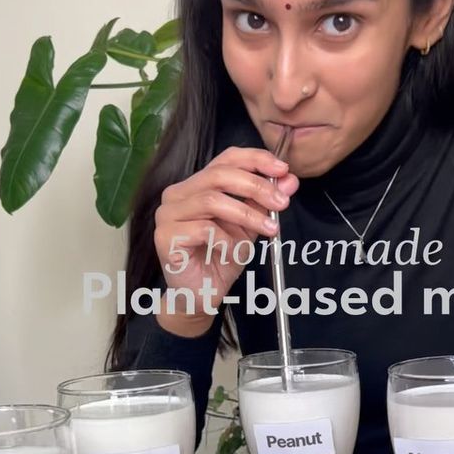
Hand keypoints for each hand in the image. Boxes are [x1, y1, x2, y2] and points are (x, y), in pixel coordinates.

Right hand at [153, 148, 297, 335]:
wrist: (202, 295)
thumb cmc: (221, 259)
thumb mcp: (250, 227)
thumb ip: (264, 203)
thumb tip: (289, 180)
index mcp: (196, 185)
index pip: (225, 159)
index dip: (255, 160)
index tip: (283, 170)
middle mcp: (177, 194)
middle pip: (218, 175)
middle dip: (256, 186)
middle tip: (281, 203)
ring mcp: (167, 214)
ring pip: (211, 200)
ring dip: (247, 214)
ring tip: (269, 230)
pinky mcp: (165, 236)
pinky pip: (203, 230)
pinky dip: (226, 240)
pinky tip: (233, 252)